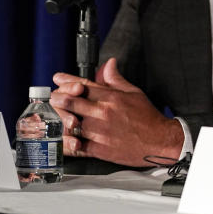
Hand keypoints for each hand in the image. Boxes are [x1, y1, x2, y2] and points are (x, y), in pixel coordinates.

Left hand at [50, 58, 183, 165]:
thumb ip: (116, 79)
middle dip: (57, 98)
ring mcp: (98, 132)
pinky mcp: (98, 149)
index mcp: (111, 98)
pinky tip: (61, 139)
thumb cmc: (147, 118)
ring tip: (53, 118)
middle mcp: (102, 113)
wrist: (159, 141)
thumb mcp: (134, 93)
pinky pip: (74, 145)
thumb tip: (109, 64)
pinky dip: (65, 142)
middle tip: (52, 98)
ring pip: (68, 123)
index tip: (58, 78)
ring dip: (58, 120)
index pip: (82, 85)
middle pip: (70, 102)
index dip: (66, 80)